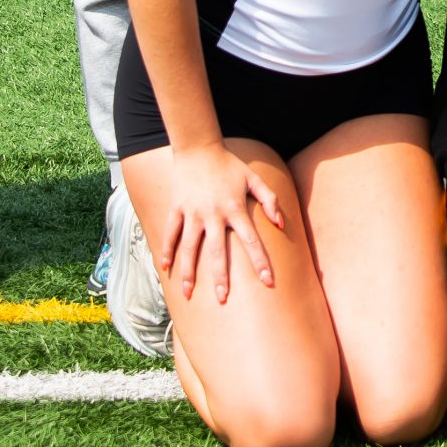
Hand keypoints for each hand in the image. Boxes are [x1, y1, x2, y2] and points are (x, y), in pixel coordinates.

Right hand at [155, 142, 284, 305]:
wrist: (198, 148)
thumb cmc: (229, 165)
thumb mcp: (254, 178)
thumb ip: (270, 200)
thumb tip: (281, 224)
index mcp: (234, 208)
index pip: (251, 240)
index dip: (261, 261)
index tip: (268, 282)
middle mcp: (213, 214)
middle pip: (217, 251)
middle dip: (220, 277)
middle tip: (222, 299)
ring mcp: (192, 212)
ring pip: (190, 248)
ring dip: (188, 272)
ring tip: (188, 293)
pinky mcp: (176, 208)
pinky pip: (170, 233)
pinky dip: (167, 250)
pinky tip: (166, 268)